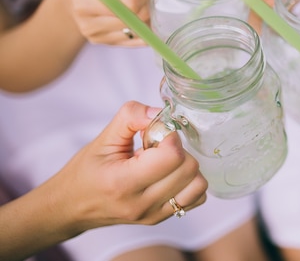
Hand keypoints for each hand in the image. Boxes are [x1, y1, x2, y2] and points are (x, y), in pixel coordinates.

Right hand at [50, 101, 206, 230]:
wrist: (70, 207)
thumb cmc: (85, 172)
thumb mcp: (102, 139)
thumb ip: (131, 117)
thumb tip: (160, 113)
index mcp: (123, 182)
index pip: (171, 156)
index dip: (169, 137)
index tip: (155, 134)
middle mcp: (141, 204)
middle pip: (189, 169)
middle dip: (178, 149)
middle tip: (156, 147)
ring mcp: (153, 215)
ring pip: (198, 185)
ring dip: (186, 166)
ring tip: (163, 162)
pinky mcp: (161, 219)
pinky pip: (196, 198)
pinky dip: (189, 182)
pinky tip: (169, 175)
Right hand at [69, 0, 153, 45]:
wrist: (70, 1)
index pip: (128, 3)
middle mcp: (88, 22)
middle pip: (136, 18)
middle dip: (147, 4)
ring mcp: (98, 36)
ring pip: (139, 29)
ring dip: (147, 15)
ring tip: (137, 3)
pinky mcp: (107, 44)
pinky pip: (138, 40)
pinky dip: (146, 27)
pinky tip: (140, 15)